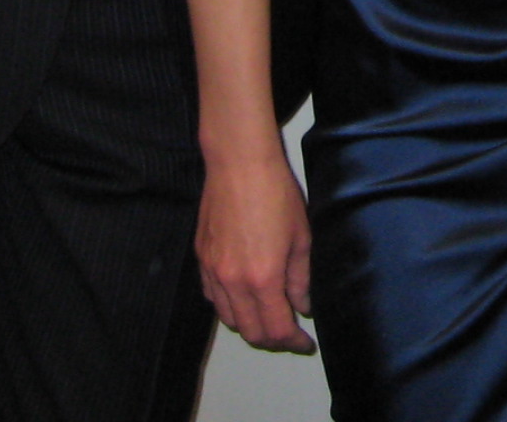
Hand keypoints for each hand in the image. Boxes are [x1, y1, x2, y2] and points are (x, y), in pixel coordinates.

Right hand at [196, 150, 315, 353]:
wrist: (238, 163)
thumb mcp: (301, 236)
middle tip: (290, 333)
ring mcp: (213, 271)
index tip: (305, 343)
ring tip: (268, 316)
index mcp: (262, 278)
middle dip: (273, 339)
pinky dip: (229, 306)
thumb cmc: (276, 193)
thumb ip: (301, 278)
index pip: (277, 329)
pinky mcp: (201, 258)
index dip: (293, 343)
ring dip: (250, 324)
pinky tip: (243, 296)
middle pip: (250, 331)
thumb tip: (303, 306)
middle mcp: (233, 282)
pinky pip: (212, 297)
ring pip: (228, 318)